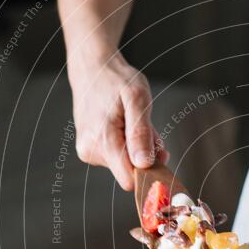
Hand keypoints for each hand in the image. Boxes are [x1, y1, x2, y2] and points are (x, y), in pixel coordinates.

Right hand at [69, 50, 167, 190]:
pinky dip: (128, 145)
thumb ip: (141, 133)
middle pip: (131, 172)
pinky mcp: (89, 149)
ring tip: (133, 121)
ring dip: (138, 148)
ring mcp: (88, 151)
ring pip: (125, 164)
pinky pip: (117, 157)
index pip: (130, 180)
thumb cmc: (116, 80)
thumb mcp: (137, 99)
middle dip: (146, 154)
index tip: (159, 153)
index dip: (149, 171)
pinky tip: (125, 124)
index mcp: (103, 141)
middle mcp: (91, 151)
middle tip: (148, 128)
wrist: (93, 69)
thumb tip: (144, 163)